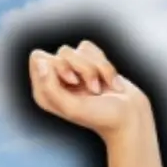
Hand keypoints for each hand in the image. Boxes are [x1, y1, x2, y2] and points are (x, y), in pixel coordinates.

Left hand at [29, 41, 152, 141]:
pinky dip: (105, 66)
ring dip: (97, 69)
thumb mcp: (71, 106)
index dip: (57, 64)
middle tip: (92, 90)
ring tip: (100, 89)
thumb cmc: (99, 116)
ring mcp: (72, 71)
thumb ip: (49, 85)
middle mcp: (55, 79)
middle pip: (62, 52)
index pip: (38, 59)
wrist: (129, 117)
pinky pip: (92, 49)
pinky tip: (108, 83)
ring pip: (79, 50)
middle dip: (82, 68)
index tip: (72, 81)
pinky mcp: (89, 63)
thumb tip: (39, 61)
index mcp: (43, 90)